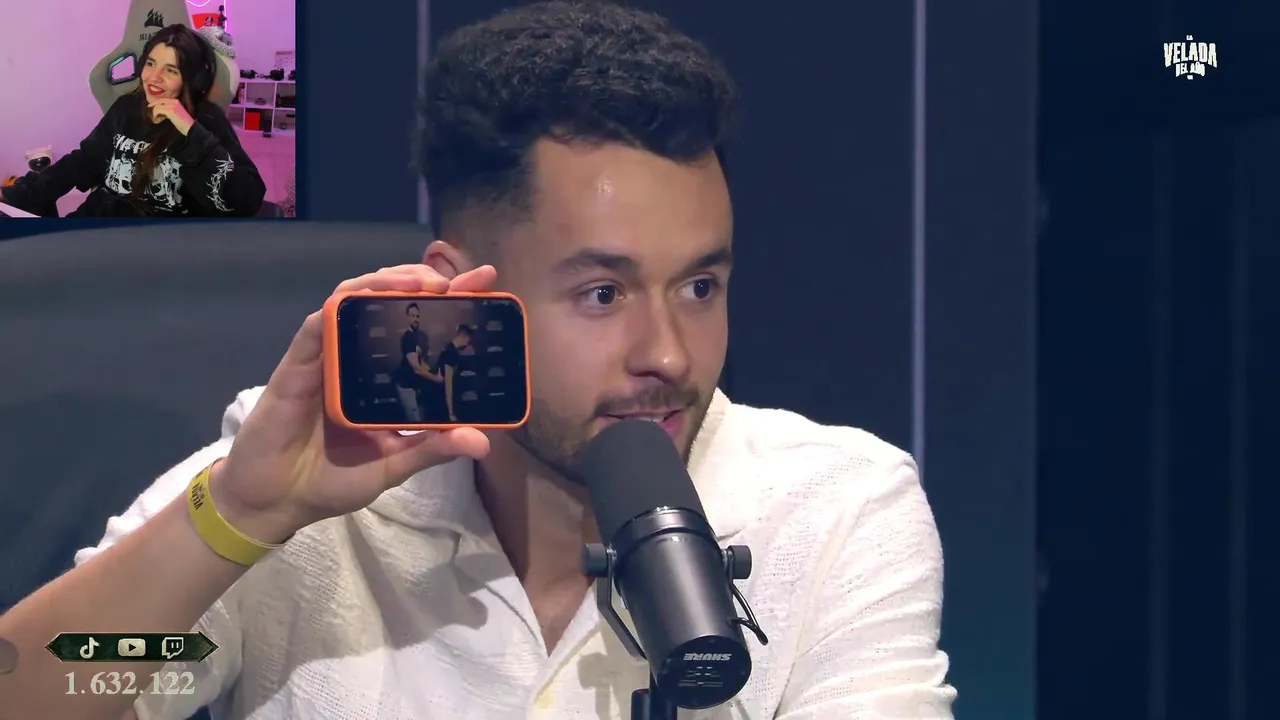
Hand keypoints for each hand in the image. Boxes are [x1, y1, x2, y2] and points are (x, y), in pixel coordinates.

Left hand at [150, 98, 195, 134]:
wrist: (192, 128)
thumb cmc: (185, 124)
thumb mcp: (177, 114)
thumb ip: (169, 110)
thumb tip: (159, 111)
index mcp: (176, 101)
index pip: (162, 100)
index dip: (156, 104)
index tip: (152, 110)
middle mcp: (174, 101)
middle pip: (158, 101)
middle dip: (153, 107)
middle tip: (151, 115)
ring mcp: (172, 105)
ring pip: (157, 106)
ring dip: (154, 113)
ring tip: (157, 119)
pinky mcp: (170, 110)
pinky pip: (157, 110)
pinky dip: (155, 115)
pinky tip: (158, 120)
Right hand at [211, 264, 498, 541]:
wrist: (277, 502)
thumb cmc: (331, 480)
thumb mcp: (392, 465)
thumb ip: (432, 448)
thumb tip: (482, 443)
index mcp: (384, 378)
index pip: (421, 330)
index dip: (451, 302)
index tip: (485, 281)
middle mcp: (358, 359)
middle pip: (390, 303)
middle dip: (424, 282)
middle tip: (458, 280)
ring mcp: (327, 356)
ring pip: (355, 300)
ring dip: (386, 283)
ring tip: (421, 281)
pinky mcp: (299, 363)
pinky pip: (318, 325)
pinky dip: (342, 305)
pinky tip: (364, 296)